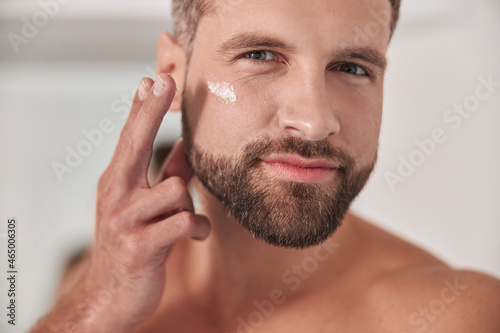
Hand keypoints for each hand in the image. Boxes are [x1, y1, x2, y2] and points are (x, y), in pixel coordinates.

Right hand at [32, 74, 210, 332]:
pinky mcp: (141, 245)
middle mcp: (116, 195)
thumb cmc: (132, 244)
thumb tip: (188, 146)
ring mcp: (125, 220)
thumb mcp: (144, 207)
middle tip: (163, 81)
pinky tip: (193, 237)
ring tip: (180, 224)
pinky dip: (197, 230)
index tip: (152, 79)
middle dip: (150, 111)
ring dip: (188, 208)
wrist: (110, 296)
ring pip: (177, 191)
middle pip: (137, 144)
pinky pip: (185, 223)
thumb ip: (168, 175)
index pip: (131, 137)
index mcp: (117, 182)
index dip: (143, 108)